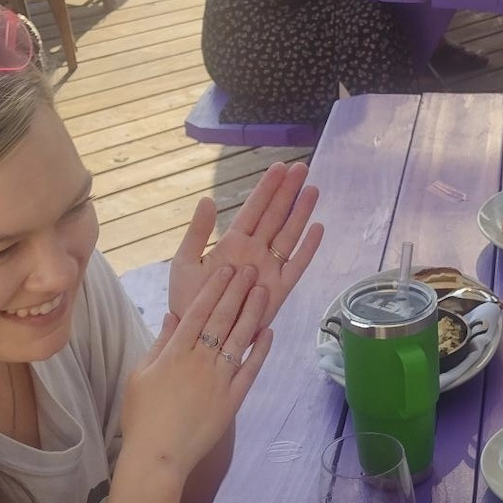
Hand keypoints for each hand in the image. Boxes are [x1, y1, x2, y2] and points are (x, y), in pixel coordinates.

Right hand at [121, 264, 272, 477]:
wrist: (158, 456)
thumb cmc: (142, 416)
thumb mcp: (140, 374)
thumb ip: (159, 343)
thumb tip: (173, 315)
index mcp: (174, 353)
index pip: (198, 312)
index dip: (214, 289)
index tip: (226, 269)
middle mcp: (200, 362)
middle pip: (222, 319)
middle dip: (237, 291)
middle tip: (251, 269)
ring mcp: (219, 380)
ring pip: (239, 340)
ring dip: (253, 313)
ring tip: (264, 291)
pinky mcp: (232, 399)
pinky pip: (250, 370)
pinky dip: (260, 351)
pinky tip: (270, 333)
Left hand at [168, 161, 322, 327]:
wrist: (197, 335)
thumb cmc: (188, 301)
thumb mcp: (185, 262)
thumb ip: (197, 232)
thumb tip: (207, 199)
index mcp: (233, 243)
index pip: (253, 208)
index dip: (267, 188)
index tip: (279, 167)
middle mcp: (254, 252)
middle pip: (276, 216)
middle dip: (288, 192)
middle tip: (302, 168)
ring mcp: (268, 270)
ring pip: (288, 235)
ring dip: (301, 213)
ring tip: (313, 190)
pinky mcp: (278, 290)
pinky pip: (296, 266)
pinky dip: (307, 249)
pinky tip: (317, 229)